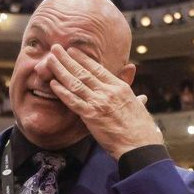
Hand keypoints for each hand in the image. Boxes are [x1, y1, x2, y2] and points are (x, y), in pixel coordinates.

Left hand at [47, 44, 161, 158]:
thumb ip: (137, 100)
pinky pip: (73, 101)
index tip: (72, 51)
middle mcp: (107, 91)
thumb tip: (142, 98)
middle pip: (83, 72)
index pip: (98, 69)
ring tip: (50, 60)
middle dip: (67, 59)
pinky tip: (53, 83)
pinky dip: (62, 92)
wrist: (140, 144)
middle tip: (55, 48)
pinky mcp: (91, 116)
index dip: (83, 59)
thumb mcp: (140, 108)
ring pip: (75, 83)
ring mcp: (98, 102)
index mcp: (119, 87)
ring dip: (61, 70)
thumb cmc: (142, 129)